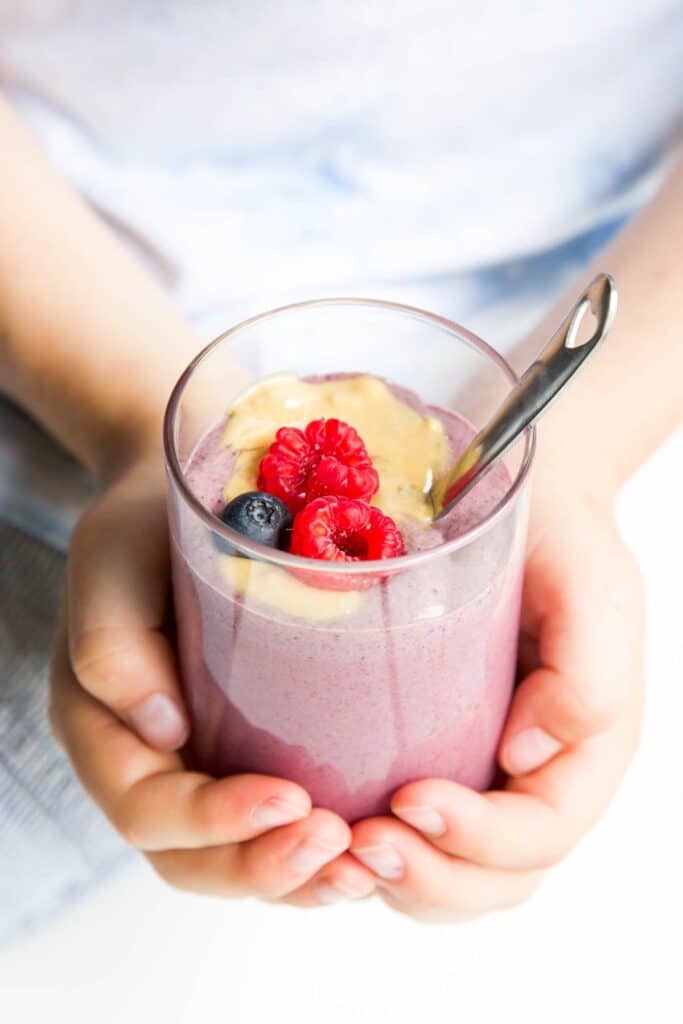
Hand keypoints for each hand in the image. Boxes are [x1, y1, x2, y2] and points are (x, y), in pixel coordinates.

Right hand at [50, 456, 375, 905]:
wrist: (192, 500)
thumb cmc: (146, 526)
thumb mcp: (111, 560)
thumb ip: (112, 641)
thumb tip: (165, 731)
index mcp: (104, 728)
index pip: (145, 807)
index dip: (211, 822)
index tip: (289, 800)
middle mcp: (150, 763)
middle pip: (192, 859)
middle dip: (265, 866)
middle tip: (339, 845)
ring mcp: (201, 765)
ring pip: (238, 859)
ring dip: (300, 879)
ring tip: (365, 864)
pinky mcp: (250, 754)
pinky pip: (275, 829)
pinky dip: (318, 854)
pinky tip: (369, 847)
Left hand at [347, 484, 644, 921]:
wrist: (517, 503)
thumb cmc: (559, 542)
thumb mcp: (590, 587)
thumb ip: (586, 673)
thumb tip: (524, 759)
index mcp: (582, 750)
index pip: (540, 832)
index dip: (478, 838)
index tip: (410, 798)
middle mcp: (535, 777)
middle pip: (494, 878)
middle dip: (429, 876)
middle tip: (361, 840)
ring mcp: (484, 774)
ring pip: (451, 874)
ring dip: (396, 879)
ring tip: (337, 845)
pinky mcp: (437, 756)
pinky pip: (414, 834)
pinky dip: (374, 850)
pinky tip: (330, 823)